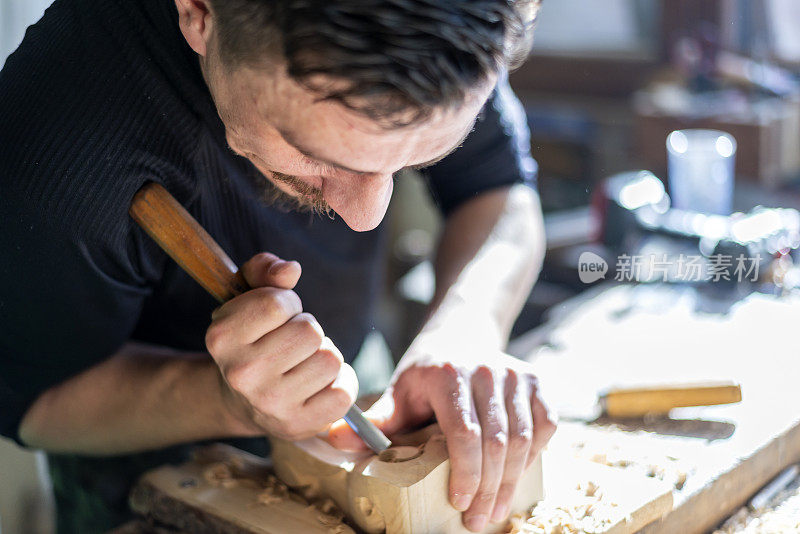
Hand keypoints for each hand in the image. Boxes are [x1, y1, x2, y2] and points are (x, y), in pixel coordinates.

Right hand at [206, 253, 357, 440]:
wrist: (243, 399)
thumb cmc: (254, 338)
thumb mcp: (248, 297)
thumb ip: (265, 270)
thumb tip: (290, 269)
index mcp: (222, 337)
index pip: (279, 302)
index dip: (288, 304)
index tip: (278, 317)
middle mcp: (241, 373)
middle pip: (310, 331)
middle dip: (308, 331)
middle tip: (292, 344)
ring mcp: (269, 402)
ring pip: (330, 359)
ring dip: (325, 356)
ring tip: (304, 363)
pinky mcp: (296, 424)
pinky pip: (344, 392)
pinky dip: (342, 383)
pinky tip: (321, 384)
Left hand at [327, 332, 555, 531]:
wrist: (460, 335)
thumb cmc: (426, 373)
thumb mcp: (399, 391)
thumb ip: (376, 419)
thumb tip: (337, 438)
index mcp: (449, 374)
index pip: (464, 433)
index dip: (466, 474)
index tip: (459, 504)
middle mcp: (487, 370)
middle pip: (497, 442)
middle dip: (489, 489)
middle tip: (477, 520)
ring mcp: (516, 375)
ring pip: (524, 439)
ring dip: (511, 480)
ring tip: (495, 510)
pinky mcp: (537, 381)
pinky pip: (547, 425)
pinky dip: (535, 454)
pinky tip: (516, 476)